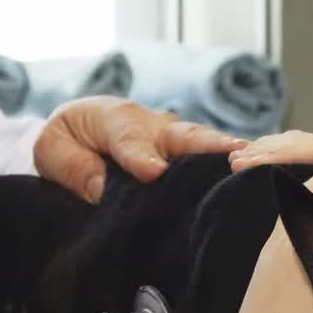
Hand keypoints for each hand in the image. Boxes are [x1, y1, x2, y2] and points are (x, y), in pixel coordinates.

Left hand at [35, 96, 249, 203]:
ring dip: (230, 164)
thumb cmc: (67, 141)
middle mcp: (156, 129)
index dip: (141, 156)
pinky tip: (253, 191)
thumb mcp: (55, 150)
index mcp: (117, 121)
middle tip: (239, 157)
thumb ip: (76, 168)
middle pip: (187, 138)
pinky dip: (230, 181)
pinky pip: (209, 172)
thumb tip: (105, 189)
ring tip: (257, 174)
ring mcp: (177, 145)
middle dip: (213, 147)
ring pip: (205, 153)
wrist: (77, 135)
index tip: (154, 173)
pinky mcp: (188, 164)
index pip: (130, 138)